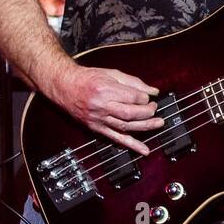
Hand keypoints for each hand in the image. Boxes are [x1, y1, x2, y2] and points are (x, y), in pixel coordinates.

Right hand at [48, 65, 163, 154]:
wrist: (65, 86)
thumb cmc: (87, 78)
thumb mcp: (111, 73)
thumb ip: (133, 82)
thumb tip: (152, 91)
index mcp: (105, 89)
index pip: (132, 97)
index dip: (145, 98)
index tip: (149, 97)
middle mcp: (102, 106)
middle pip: (130, 113)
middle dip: (147, 112)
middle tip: (155, 109)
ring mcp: (99, 119)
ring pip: (125, 126)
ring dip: (145, 127)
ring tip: (158, 124)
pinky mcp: (97, 128)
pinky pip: (116, 138)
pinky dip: (131, 145)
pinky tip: (143, 150)